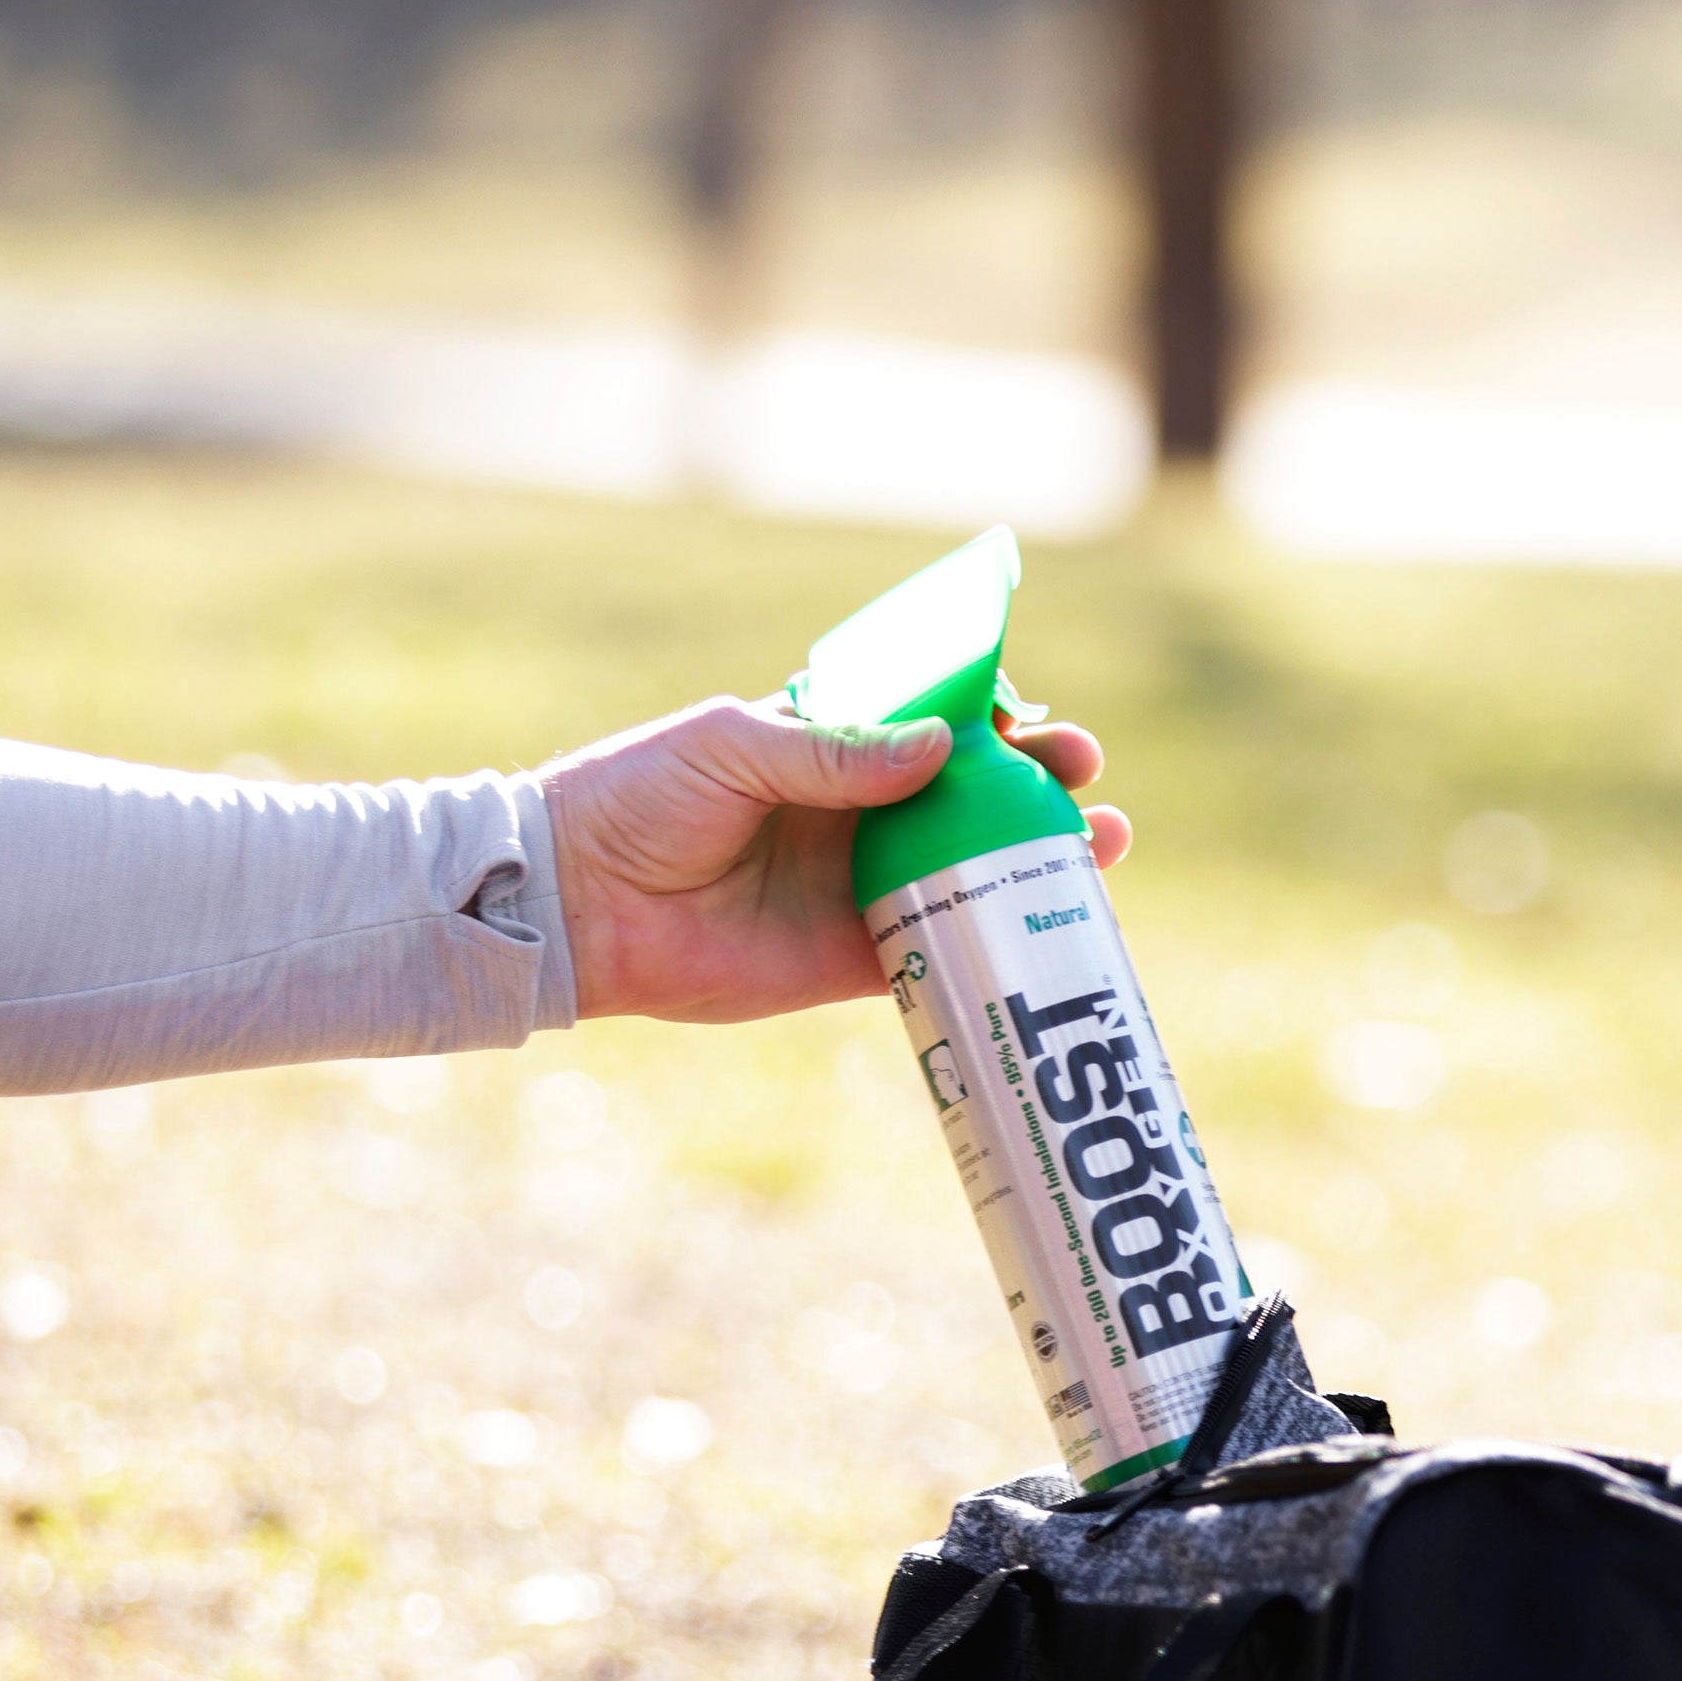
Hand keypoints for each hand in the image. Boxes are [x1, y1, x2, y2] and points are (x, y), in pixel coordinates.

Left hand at [539, 695, 1126, 1024]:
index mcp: (831, 747)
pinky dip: (993, 946)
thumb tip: (941, 750)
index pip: (934, 724)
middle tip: (1086, 782)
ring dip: (1039, 863)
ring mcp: (859, 888)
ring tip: (1100, 849)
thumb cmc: (639, 799)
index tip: (1036, 722)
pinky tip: (1048, 933)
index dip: (995, 720)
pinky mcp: (850, 960)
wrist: (581, 904)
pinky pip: (936, 952)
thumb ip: (834, 752)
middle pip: (973, 799)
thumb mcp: (733, 747)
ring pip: (971, 874)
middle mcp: (857, 816)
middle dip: (1039, 787)